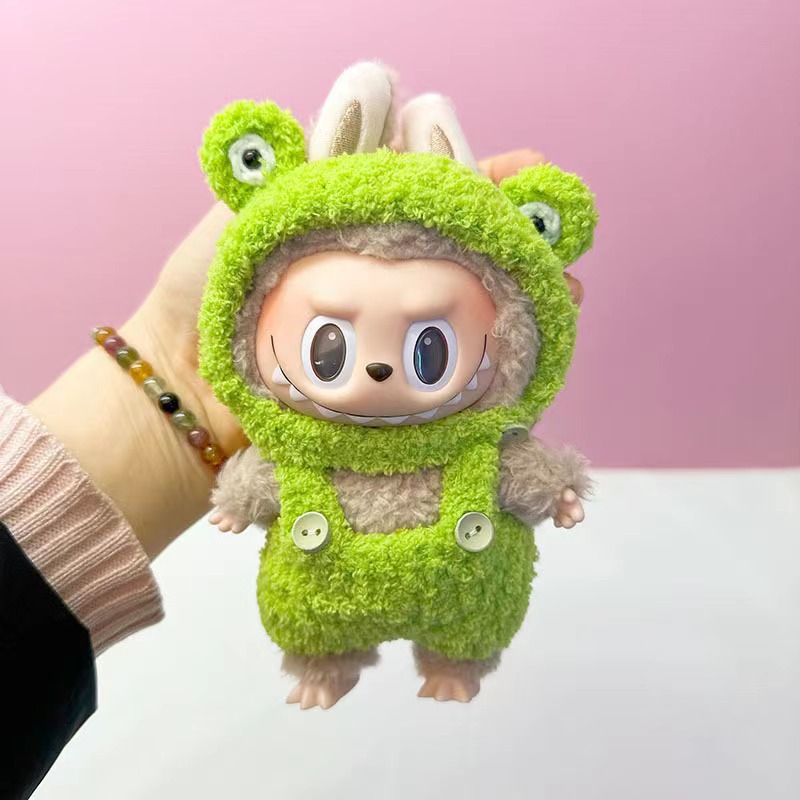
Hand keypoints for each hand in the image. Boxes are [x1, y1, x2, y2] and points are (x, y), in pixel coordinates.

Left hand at [29, 148, 583, 560]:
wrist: (187, 380)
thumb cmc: (209, 287)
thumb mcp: (257, 206)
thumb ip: (319, 161)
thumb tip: (384, 97)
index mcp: (357, 226)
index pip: (434, 189)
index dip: (484, 178)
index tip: (526, 170)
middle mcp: (382, 275)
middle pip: (466, 248)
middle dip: (519, 237)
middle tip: (555, 233)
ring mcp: (390, 330)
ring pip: (473, 306)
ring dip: (523, 294)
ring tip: (564, 285)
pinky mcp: (393, 384)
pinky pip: (454, 366)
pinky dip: (498, 356)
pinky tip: (534, 342)